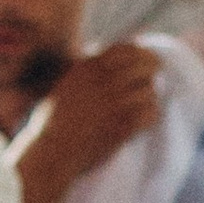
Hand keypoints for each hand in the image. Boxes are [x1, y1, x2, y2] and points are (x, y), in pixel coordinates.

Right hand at [13, 44, 162, 202]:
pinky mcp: (122, 126)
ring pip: (150, 91)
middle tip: (151, 80)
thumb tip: (106, 61)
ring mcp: (114, 104)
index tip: (145, 62)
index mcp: (89, 67)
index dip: (141, 54)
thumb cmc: (52, 122)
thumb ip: (86, 71)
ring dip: (148, 98)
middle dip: (152, 72)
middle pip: (147, 65)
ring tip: (141, 106)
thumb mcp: (65, 84)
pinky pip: (150, 113)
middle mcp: (104, 82)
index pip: (129, 49)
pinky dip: (150, 116)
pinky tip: (142, 121)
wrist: (51, 153)